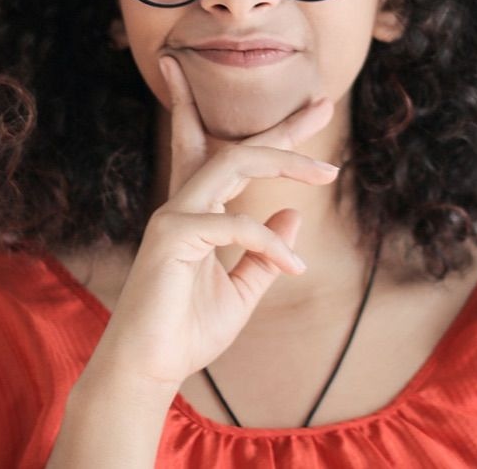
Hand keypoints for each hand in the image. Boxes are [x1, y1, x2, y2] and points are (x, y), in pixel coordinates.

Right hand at [87, 53, 339, 390]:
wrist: (149, 368)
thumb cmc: (187, 331)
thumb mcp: (241, 291)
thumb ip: (264, 253)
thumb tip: (292, 212)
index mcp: (198, 213)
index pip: (230, 159)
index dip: (270, 137)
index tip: (313, 114)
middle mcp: (184, 205)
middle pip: (235, 148)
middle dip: (281, 128)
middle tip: (325, 106)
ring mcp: (174, 216)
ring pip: (233, 164)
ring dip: (284, 161)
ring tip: (327, 173)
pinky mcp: (172, 236)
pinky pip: (234, 224)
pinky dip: (269, 243)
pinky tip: (293, 267)